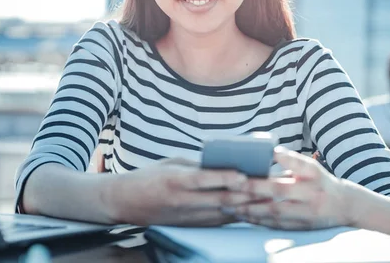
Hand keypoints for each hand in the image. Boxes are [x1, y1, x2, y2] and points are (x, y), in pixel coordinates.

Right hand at [112, 157, 255, 225]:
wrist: (122, 202)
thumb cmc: (148, 177)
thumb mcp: (171, 163)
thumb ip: (197, 165)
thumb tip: (225, 163)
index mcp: (175, 180)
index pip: (205, 179)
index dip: (228, 178)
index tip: (247, 174)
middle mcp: (182, 200)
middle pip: (220, 199)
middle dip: (246, 194)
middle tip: (266, 187)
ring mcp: (186, 216)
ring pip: (222, 213)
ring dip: (245, 207)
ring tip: (265, 200)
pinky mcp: (189, 225)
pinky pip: (217, 221)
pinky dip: (234, 215)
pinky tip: (250, 211)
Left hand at [235, 147, 350, 229]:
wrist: (344, 205)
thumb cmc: (319, 182)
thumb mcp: (311, 168)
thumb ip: (291, 162)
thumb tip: (268, 152)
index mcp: (314, 173)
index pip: (300, 164)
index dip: (287, 158)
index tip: (273, 153)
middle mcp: (313, 192)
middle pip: (280, 190)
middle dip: (254, 188)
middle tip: (232, 186)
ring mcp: (309, 212)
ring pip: (275, 211)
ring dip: (251, 208)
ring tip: (230, 205)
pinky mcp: (304, 227)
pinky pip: (277, 225)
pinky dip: (259, 221)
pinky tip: (244, 216)